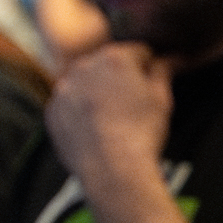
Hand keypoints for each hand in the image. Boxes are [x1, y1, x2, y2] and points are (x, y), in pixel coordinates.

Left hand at [45, 42, 174, 188]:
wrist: (112, 170)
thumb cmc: (140, 135)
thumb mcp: (162, 100)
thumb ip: (163, 72)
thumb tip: (170, 60)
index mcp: (115, 58)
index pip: (137, 52)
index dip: (149, 68)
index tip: (152, 83)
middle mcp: (84, 67)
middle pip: (107, 66)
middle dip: (120, 81)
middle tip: (133, 108)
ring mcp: (64, 89)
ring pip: (86, 85)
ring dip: (98, 96)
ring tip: (114, 123)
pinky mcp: (53, 111)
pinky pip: (69, 106)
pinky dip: (80, 114)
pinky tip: (97, 132)